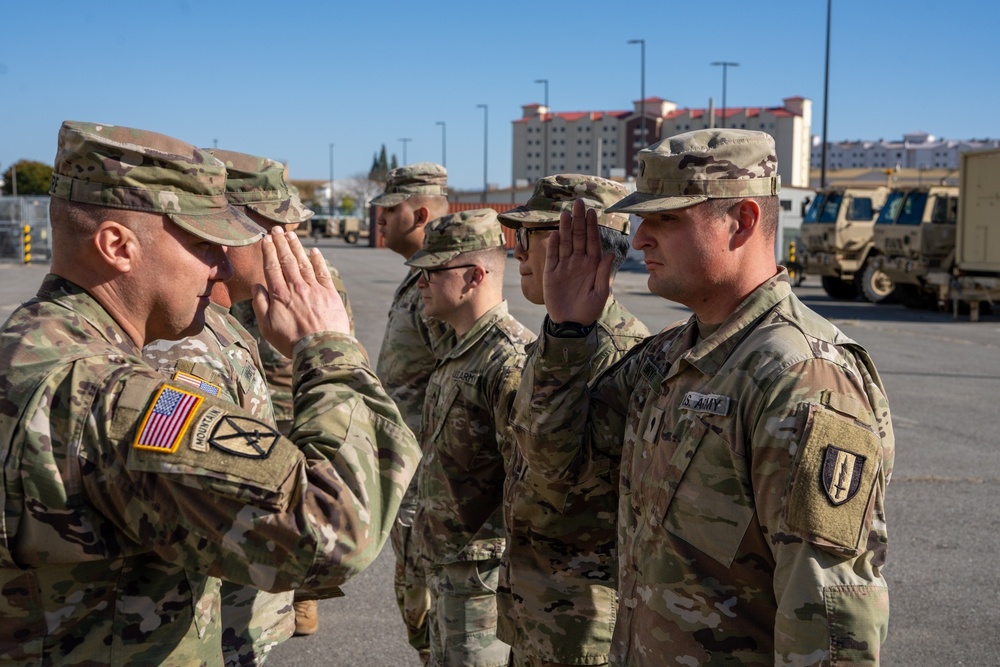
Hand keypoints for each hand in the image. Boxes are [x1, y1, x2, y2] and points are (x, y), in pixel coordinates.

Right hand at [252, 227, 350, 356]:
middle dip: (281, 243)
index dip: (269, 251)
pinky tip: (314, 251)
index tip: (265, 239)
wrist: (320, 348)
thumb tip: (257, 287)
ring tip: (291, 235)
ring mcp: (314, 288)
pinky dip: (318, 260)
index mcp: (279, 294)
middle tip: (276, 229)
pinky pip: (323, 272)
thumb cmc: (291, 341)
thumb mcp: (267, 327)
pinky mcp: (330, 293)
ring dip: (297, 247)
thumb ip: (260, 305)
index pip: (272, 267)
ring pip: (303, 262)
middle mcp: (296, 287)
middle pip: (287, 260)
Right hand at [542, 198, 613, 325]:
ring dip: (564, 228)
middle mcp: (578, 262)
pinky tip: (554, 233)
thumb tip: (610, 253)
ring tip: (565, 213)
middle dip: (578, 220)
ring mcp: (564, 266)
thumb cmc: (589, 310)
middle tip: (578, 202)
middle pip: (578, 237)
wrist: (571, 324)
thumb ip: (603, 273)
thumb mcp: (600, 293)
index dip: (591, 226)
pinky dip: (553, 245)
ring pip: (564, 243)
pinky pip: (552, 256)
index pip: (592, 241)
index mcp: (592, 265)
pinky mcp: (551, 274)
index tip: (592, 211)